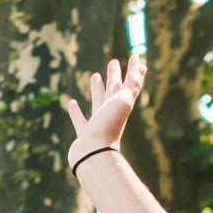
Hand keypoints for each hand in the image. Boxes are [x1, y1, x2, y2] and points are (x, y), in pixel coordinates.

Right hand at [59, 54, 145, 168]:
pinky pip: (80, 120)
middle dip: (115, 76)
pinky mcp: (84, 135)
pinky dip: (76, 111)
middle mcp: (111, 114)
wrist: (95, 156)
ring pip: (98, 103)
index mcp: (121, 105)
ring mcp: (98, 124)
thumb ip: (132, 85)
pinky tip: (71, 103)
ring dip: (97, 90)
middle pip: (114, 91)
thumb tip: (141, 66)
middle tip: (113, 62)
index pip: (129, 83)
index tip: (135, 57)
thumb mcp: (123, 102)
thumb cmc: (108, 128)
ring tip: (95, 76)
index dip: (133, 71)